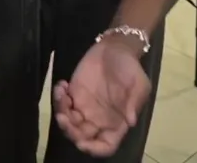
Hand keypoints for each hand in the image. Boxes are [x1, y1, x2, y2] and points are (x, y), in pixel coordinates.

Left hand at [53, 39, 151, 156]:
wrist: (116, 47)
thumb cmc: (130, 68)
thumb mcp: (139, 84)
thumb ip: (134, 103)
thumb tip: (130, 122)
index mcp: (116, 123)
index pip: (105, 146)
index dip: (94, 148)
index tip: (82, 142)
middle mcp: (99, 120)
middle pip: (81, 137)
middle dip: (70, 132)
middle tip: (63, 117)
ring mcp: (85, 108)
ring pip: (68, 122)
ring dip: (61, 114)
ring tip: (62, 94)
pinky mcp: (74, 94)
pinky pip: (62, 104)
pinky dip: (58, 98)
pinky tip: (62, 85)